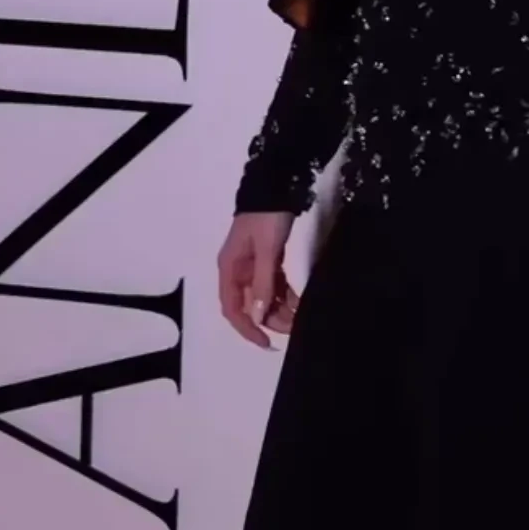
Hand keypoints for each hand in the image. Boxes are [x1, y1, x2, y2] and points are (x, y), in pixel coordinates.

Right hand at [217, 211, 297, 348]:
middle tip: (292, 328)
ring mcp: (252, 264)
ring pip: (262, 296)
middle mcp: (237, 269)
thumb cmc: (267, 218)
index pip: (232, 308)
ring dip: (278, 309)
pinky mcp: (267, 259)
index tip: (266, 343)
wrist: (277, 186)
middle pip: (249, 305)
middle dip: (268, 319)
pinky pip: (273, 284)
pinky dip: (284, 295)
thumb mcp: (267, 251)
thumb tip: (256, 317)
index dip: (247, 329)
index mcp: (229, 268)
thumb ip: (262, 284)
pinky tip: (299, 303)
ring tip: (299, 317)